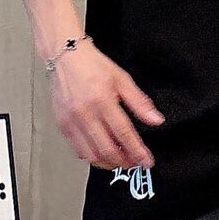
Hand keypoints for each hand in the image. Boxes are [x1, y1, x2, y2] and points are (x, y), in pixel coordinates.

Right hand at [49, 41, 164, 169]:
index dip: (137, 151)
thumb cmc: (92, 65)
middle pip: (107, 149)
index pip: (124, 134)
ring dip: (108, 163)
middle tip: (134, 163)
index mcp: (102, 100)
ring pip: (91, 155)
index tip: (147, 161)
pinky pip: (77, 150)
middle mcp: (85, 113)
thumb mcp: (122, 79)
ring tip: (120, 160)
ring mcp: (71, 121)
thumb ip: (140, 102)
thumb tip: (156, 120)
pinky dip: (92, 157)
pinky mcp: (62, 125)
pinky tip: (101, 153)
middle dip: (124, 162)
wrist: (65, 56)